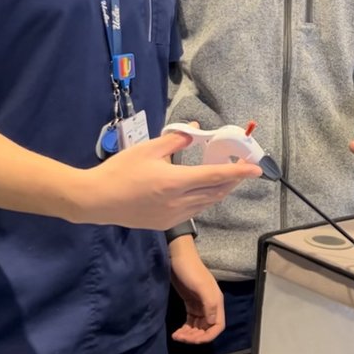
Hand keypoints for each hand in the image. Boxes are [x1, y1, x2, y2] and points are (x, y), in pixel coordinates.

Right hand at [83, 130, 261, 229]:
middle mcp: (178, 202)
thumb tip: (194, 129)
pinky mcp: (165, 224)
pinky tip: (202, 191)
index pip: (215, 176)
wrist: (96, 200)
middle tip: (242, 168)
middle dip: (232, 180)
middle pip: (216, 192)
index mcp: (175, 181)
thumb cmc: (120, 171)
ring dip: (219, 191)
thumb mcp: (147, 149)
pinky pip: (193, 211)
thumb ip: (174, 140)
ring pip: (206, 204)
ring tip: (227, 178)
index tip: (257, 169)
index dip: (238, 172)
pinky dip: (203, 200)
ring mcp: (172, 216)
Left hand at [168, 235, 224, 343]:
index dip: (208, 336)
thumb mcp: (201, 286)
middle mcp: (210, 305)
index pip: (218, 326)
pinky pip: (190, 322)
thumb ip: (209, 304)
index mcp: (216, 301)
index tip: (194, 340)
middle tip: (181, 338)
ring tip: (176, 336)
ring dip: (189, 335)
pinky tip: (176, 332)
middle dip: (195, 337)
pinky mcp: (190, 304)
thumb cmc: (190, 270)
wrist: (177, 257)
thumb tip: (212, 323)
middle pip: (207, 329)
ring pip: (198, 327)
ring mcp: (200, 305)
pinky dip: (185, 329)